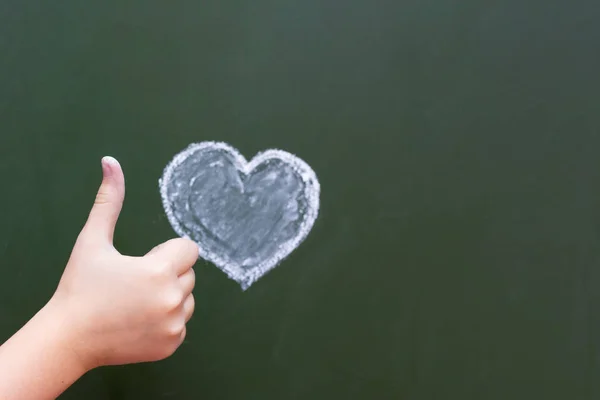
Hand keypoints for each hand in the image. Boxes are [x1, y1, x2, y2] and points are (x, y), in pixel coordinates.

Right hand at [50, 156, 198, 368]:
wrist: (69, 338)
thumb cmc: (80, 287)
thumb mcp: (92, 240)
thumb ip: (108, 201)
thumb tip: (111, 162)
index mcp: (159, 271)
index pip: (189, 249)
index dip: (168, 251)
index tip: (146, 260)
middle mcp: (173, 299)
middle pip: (188, 274)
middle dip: (168, 273)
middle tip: (134, 283)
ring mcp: (174, 325)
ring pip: (188, 298)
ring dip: (170, 296)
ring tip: (136, 301)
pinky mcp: (172, 344)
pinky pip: (181, 322)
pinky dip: (166, 320)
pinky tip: (139, 321)